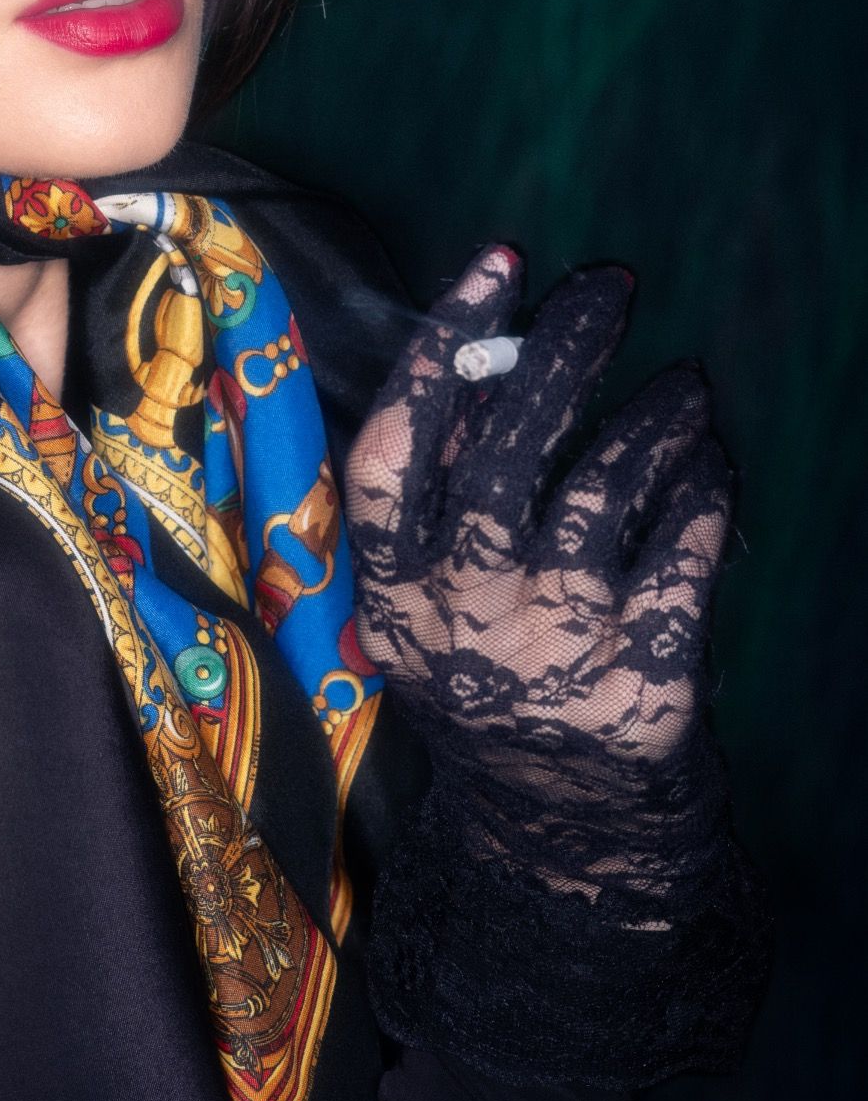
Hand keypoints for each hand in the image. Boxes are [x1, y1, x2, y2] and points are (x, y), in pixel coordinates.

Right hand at [345, 247, 769, 1082]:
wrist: (559, 833)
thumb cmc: (493, 675)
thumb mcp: (431, 598)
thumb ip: (445, 492)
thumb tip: (487, 355)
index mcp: (392, 587)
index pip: (397, 445)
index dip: (443, 347)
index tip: (500, 267)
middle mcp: (460, 614)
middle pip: (506, 449)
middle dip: (564, 349)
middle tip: (609, 287)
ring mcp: (553, 648)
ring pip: (605, 490)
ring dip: (653, 416)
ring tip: (682, 385)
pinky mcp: (643, 678)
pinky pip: (682, 549)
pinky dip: (699, 490)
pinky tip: (707, 461)